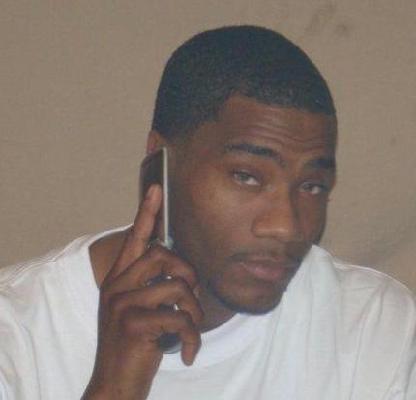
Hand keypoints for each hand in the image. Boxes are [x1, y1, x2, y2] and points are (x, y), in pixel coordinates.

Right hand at [82, 185, 202, 399]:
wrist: (115, 385)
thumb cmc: (133, 346)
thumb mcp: (139, 311)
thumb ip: (153, 288)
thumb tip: (183, 273)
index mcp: (119, 280)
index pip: (135, 239)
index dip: (147, 213)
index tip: (157, 188)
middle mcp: (117, 286)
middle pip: (163, 255)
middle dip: (187, 274)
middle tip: (191, 298)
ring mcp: (122, 303)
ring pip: (176, 287)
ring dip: (193, 311)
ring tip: (190, 330)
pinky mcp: (132, 323)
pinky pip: (179, 318)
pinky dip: (192, 337)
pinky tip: (187, 351)